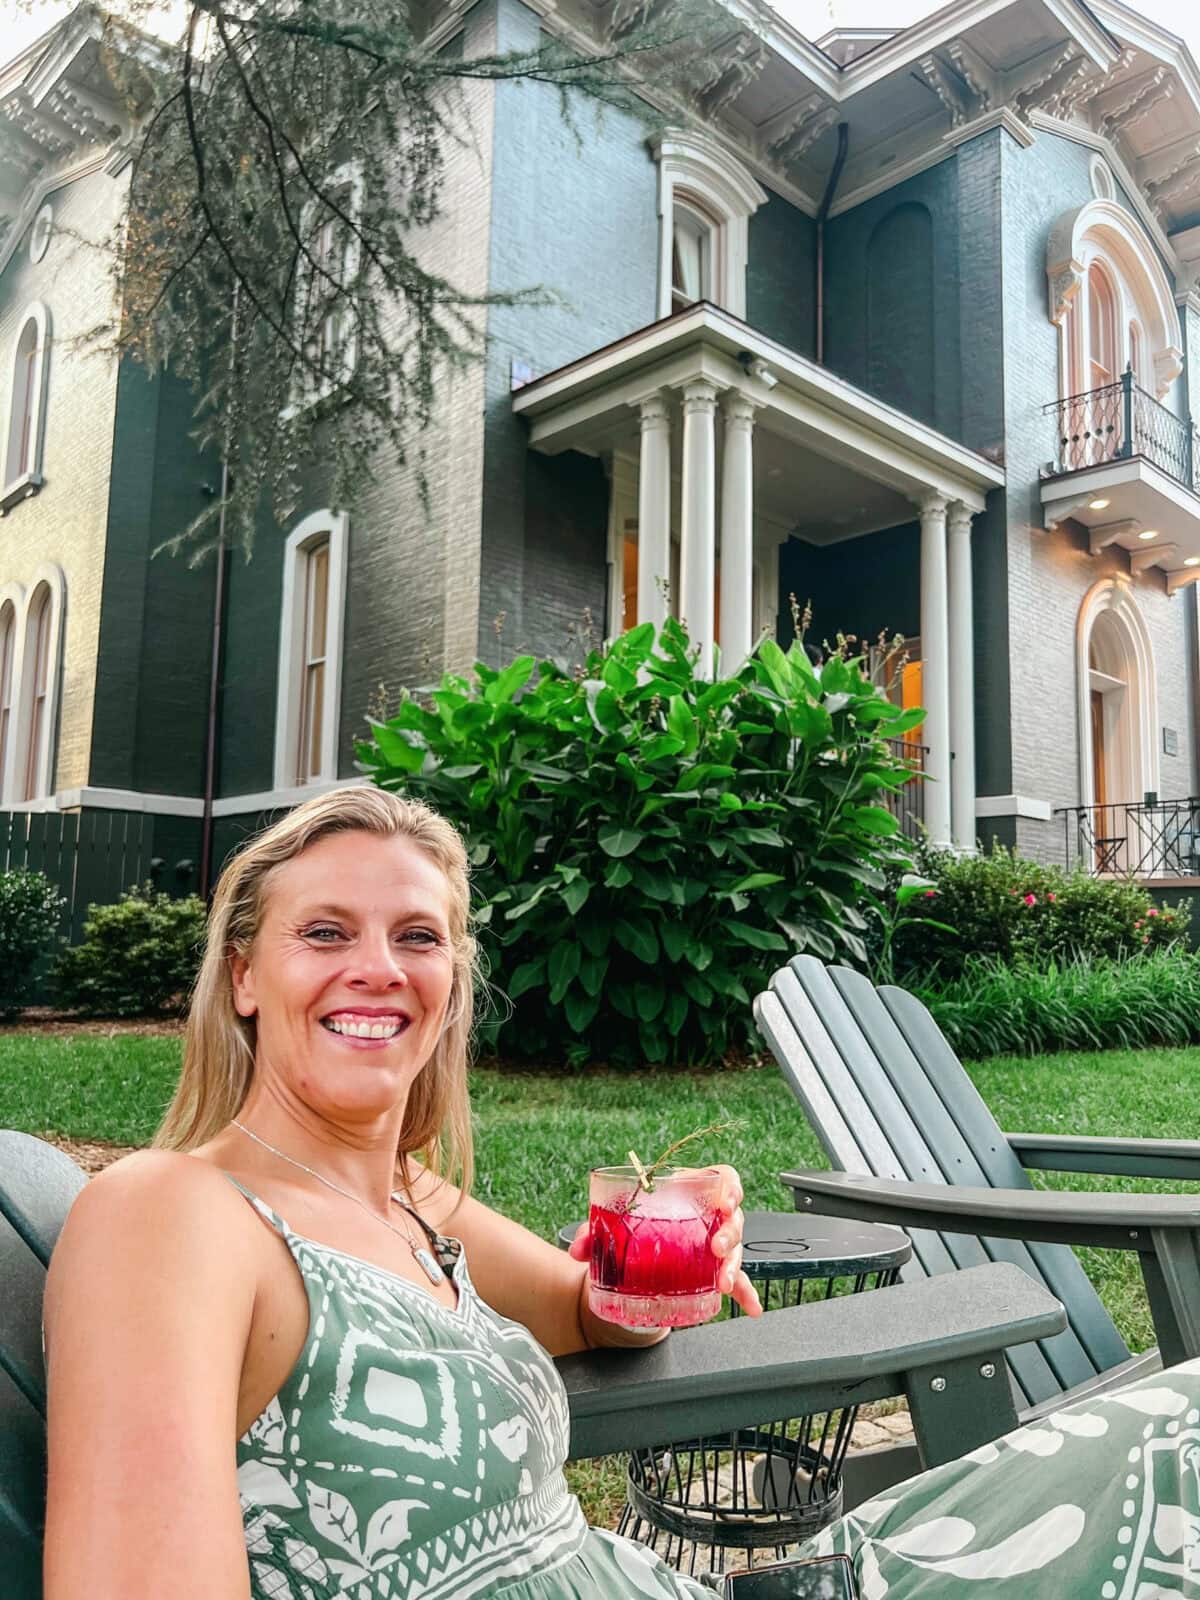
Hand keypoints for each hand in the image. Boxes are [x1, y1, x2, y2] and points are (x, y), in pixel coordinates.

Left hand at [567, 1163, 762, 1319]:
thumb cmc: (630, 1225)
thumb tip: (579, 1249)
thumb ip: (592, 1233)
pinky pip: (737, 1280)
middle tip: (717, 1248)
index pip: (722, 1178)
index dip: (731, 1186)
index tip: (727, 1201)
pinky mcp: (713, 1270)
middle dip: (729, 1232)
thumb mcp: (610, 1226)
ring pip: (736, 1249)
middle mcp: (707, 1215)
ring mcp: (714, 1244)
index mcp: (688, 1191)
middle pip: (733, 1217)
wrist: (630, 1254)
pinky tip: (751, 1309)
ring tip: (724, 1282)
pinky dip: (746, 1294)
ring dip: (734, 1265)